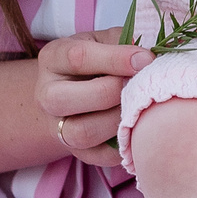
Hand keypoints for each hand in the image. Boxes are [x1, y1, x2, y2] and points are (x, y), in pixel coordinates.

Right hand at [33, 26, 151, 165]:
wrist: (81, 90)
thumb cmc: (100, 59)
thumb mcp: (106, 40)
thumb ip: (124, 43)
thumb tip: (150, 59)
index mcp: (53, 58)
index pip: (77, 58)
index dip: (116, 59)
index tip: (146, 59)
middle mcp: (46, 94)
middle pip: (65, 100)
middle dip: (110, 92)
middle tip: (138, 85)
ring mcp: (57, 126)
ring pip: (80, 133)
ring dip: (117, 120)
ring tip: (139, 106)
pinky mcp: (77, 151)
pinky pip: (98, 157)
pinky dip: (123, 145)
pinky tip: (138, 127)